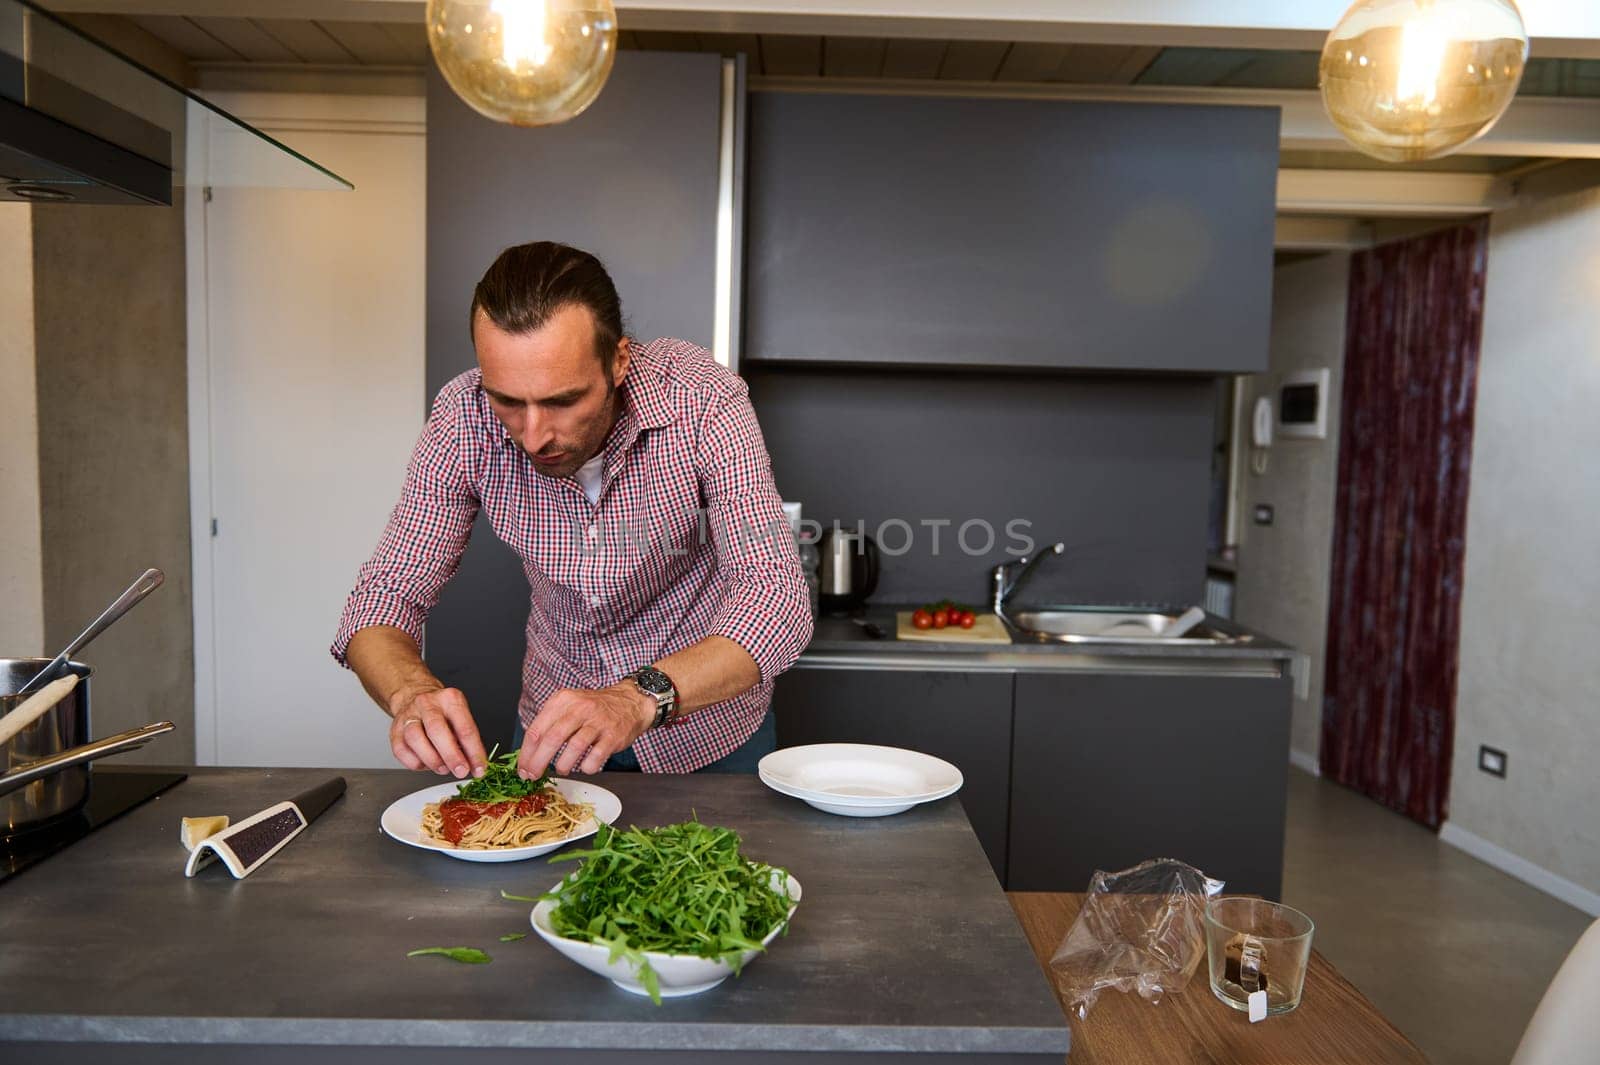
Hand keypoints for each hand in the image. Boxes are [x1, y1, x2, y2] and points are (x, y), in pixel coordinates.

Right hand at [388, 686, 487, 778]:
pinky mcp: (395, 730)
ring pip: (415, 739)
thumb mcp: (461, 717)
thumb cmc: (442, 712)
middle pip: (437, 730)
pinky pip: (401, 750)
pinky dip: (415, 763)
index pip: (465, 727)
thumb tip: (476, 765)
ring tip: (443, 769)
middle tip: (461, 771)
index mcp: (450, 699)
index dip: (474, 752)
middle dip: (451, 756)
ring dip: (432, 759)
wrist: (414, 696)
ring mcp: (408, 716)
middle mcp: (427, 704)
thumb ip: (467, 740)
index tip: (479, 769)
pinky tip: (426, 764)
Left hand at [518, 683, 655, 777]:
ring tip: (562, 769)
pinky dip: (587, 767)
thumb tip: (529, 755)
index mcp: (563, 700)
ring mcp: (597, 722)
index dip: (526, 753)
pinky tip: (585, 766)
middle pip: (552, 739)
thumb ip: (550, 725)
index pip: (536, 729)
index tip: (522, 769)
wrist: (630, 702)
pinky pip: (595, 757)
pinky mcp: (613, 735)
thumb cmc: (594, 709)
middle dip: (538, 762)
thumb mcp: (569, 706)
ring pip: (573, 748)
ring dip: (563, 765)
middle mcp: (579, 708)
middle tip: (533, 776)